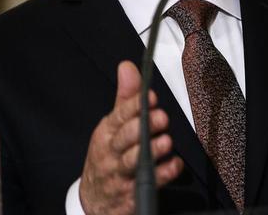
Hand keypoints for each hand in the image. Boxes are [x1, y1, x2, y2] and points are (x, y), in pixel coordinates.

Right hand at [78, 61, 184, 214]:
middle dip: (143, 127)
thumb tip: (128, 66)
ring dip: (151, 151)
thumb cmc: (107, 158)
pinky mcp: (130, 194)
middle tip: (161, 117)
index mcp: (107, 133)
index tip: (151, 96)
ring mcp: (120, 175)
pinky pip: (147, 185)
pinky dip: (162, 175)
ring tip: (166, 142)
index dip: (134, 106)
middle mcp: (112, 153)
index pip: (119, 116)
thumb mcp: (111, 127)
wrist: (94, 200)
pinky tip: (174, 165)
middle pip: (125, 138)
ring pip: (134, 162)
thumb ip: (125, 98)